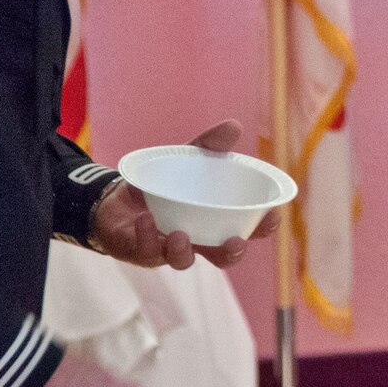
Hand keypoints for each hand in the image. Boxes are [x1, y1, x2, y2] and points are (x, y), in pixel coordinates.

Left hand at [90, 120, 281, 268]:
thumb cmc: (161, 183)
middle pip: (222, 257)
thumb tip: (234, 126)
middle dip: (231, 253)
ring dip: (184, 251)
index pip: (245, 229)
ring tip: (180, 234)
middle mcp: (196, 239)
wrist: (115, 197)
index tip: (272, 217)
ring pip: (184, 261)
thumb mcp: (185, 160)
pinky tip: (147, 219)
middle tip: (235, 241)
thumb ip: (209, 145)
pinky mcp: (142, 251)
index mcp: (214, 220)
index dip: (261, 228)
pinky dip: (148, 235)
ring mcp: (168, 249)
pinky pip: (147, 250)